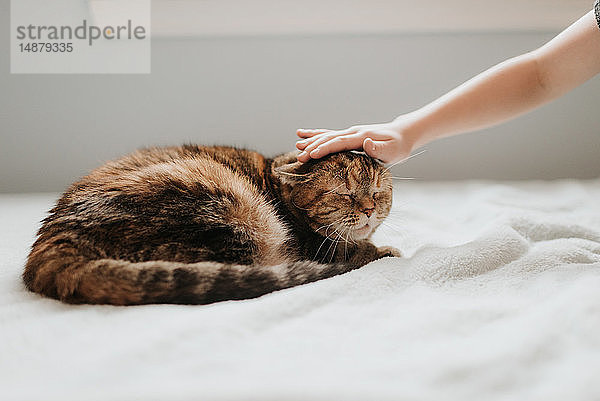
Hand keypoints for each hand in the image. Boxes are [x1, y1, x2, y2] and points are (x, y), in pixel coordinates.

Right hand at [295, 115, 418, 163]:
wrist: (403, 134)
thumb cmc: (398, 146)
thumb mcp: (393, 151)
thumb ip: (379, 149)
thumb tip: (367, 143)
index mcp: (361, 137)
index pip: (340, 142)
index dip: (325, 148)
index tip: (312, 154)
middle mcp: (353, 132)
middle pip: (329, 139)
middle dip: (313, 147)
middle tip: (299, 156)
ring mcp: (350, 132)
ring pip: (327, 135)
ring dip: (312, 141)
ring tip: (297, 146)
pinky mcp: (349, 135)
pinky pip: (329, 134)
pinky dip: (316, 134)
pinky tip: (303, 134)